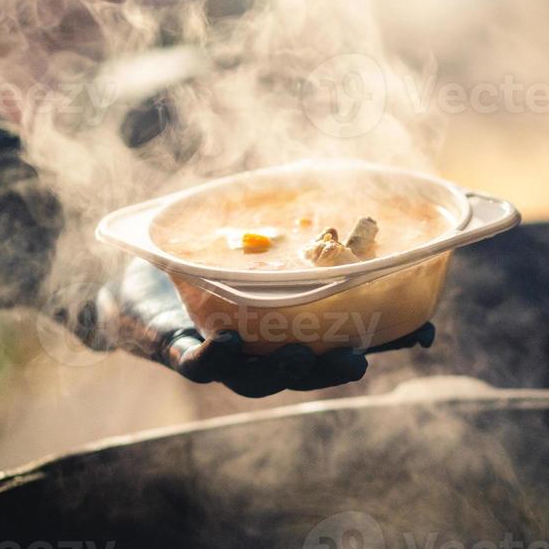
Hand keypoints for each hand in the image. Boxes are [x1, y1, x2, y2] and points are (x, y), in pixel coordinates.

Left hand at [50, 259, 435, 397]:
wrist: (126, 288)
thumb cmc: (197, 265)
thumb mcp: (253, 243)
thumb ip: (293, 224)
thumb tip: (340, 170)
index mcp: (291, 331)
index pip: (346, 340)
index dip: (386, 342)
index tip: (422, 334)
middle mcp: (263, 354)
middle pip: (309, 372)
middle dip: (336, 368)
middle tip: (360, 358)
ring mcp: (224, 360)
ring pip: (260, 378)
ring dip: (283, 369)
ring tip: (299, 352)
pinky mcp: (181, 354)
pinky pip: (200, 364)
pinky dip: (216, 357)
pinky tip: (227, 342)